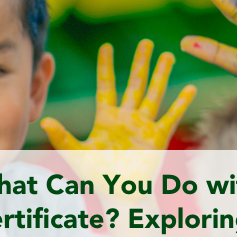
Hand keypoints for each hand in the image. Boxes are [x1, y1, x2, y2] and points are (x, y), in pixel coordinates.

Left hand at [40, 41, 194, 203]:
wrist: (121, 194)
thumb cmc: (98, 176)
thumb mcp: (78, 154)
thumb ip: (63, 137)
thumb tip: (45, 120)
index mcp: (107, 118)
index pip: (107, 86)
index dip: (106, 67)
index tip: (107, 46)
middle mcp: (127, 117)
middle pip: (135, 84)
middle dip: (141, 63)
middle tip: (146, 42)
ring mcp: (145, 125)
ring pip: (155, 94)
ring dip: (162, 75)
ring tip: (168, 55)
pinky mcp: (159, 136)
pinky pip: (171, 116)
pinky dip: (182, 103)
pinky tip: (191, 88)